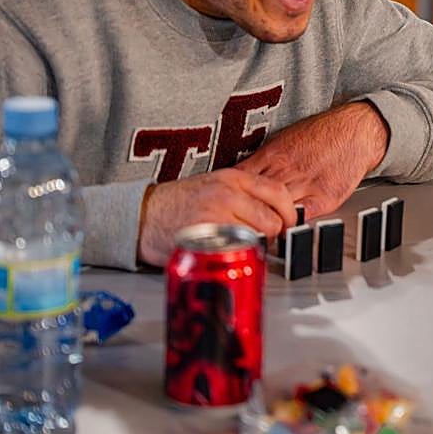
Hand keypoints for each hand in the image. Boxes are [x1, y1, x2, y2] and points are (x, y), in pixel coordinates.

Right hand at [137, 169, 296, 266]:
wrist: (142, 215)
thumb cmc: (178, 204)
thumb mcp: (215, 187)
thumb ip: (245, 197)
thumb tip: (277, 217)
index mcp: (234, 177)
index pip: (279, 192)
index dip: (290, 213)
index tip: (288, 224)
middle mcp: (228, 192)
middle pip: (273, 220)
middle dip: (272, 236)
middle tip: (261, 242)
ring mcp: (216, 213)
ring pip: (258, 237)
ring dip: (254, 248)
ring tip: (239, 247)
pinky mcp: (205, 235)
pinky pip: (236, 250)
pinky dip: (236, 256)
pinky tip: (225, 254)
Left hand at [234, 101, 388, 217]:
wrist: (355, 131)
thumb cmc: (322, 133)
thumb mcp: (284, 138)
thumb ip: (262, 160)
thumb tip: (239, 175)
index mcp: (272, 155)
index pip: (240, 181)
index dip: (229, 196)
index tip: (222, 207)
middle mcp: (285, 171)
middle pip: (253, 199)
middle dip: (240, 214)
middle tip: (230, 227)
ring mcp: (304, 186)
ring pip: (273, 211)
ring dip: (262, 223)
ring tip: (251, 235)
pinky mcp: (323, 198)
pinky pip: (299, 218)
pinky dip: (287, 227)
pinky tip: (279, 232)